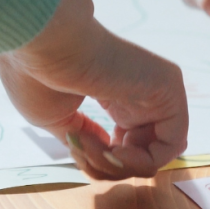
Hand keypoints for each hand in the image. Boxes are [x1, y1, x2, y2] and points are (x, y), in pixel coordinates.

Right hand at [0, 0, 186, 179]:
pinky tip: (113, 150)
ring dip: (115, 166)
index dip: (99, 164)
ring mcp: (157, 90)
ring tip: (88, 143)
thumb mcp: (59, 119)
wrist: (42, 41)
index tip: (74, 150)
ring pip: (154, 156)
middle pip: (139, 157)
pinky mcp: (170, 88)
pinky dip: (139, 160)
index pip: (125, 148)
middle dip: (105, 167)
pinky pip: (170, 145)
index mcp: (116, 96)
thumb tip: (105, 155)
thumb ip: (87, 139)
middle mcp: (140, 94)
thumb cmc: (38, 74)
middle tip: (78, 150)